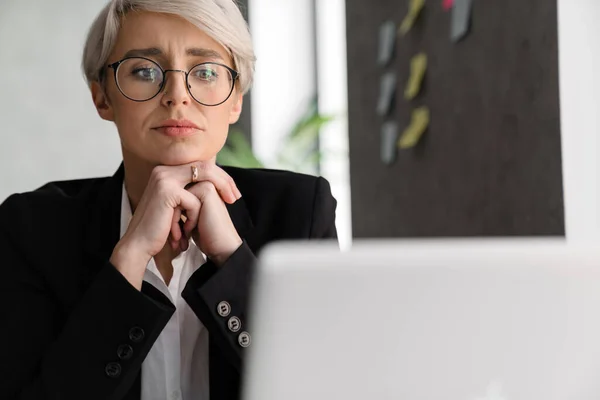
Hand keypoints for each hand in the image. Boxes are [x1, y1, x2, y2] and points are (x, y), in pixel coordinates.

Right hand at [110, 163, 240, 288]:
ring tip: (198, 225)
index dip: (220, 177)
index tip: (232, 193)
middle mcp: (163, 170)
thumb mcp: (178, 206)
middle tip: (234, 198)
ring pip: (204, 180)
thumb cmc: (159, 228)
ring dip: (207, 204)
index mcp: (167, 171)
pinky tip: (182, 233)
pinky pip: (194, 201)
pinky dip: (192, 219)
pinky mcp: (166, 190)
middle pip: (206, 166)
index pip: (201, 165)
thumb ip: (191, 191)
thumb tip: (215, 182)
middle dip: (224, 182)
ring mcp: (164, 178)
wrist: (139, 245)